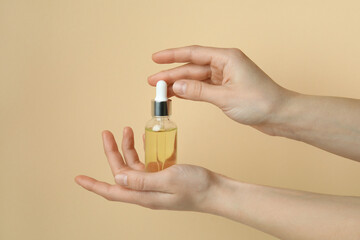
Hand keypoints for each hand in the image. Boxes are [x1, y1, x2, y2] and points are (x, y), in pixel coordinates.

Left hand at [75, 127, 217, 210]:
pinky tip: (145, 138)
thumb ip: (142, 179)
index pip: (112, 190)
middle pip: (122, 172)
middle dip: (112, 152)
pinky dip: (144, 150)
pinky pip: (149, 163)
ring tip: (128, 130)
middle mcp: (147, 190)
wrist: (216, 191)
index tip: (78, 178)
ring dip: (129, 148)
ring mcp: (156, 183)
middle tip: (107, 133)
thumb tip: (118, 177)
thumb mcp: (168, 180)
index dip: (94, 185)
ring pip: (135, 165)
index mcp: (144, 195)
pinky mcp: (164, 177)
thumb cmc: (196, 187)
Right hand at [148, 45, 292, 129]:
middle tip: (153, 81)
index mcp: (227, 58)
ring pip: (196, 79)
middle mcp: (225, 65)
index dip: (172, 55)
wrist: (280, 115)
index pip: (193, 53)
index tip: (156, 58)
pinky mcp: (227, 89)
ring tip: (162, 91)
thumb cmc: (261, 102)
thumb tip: (178, 87)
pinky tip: (179, 95)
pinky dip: (191, 92)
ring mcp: (226, 77)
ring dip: (180, 85)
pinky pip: (203, 88)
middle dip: (172, 74)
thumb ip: (200, 92)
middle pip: (192, 67)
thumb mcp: (226, 98)